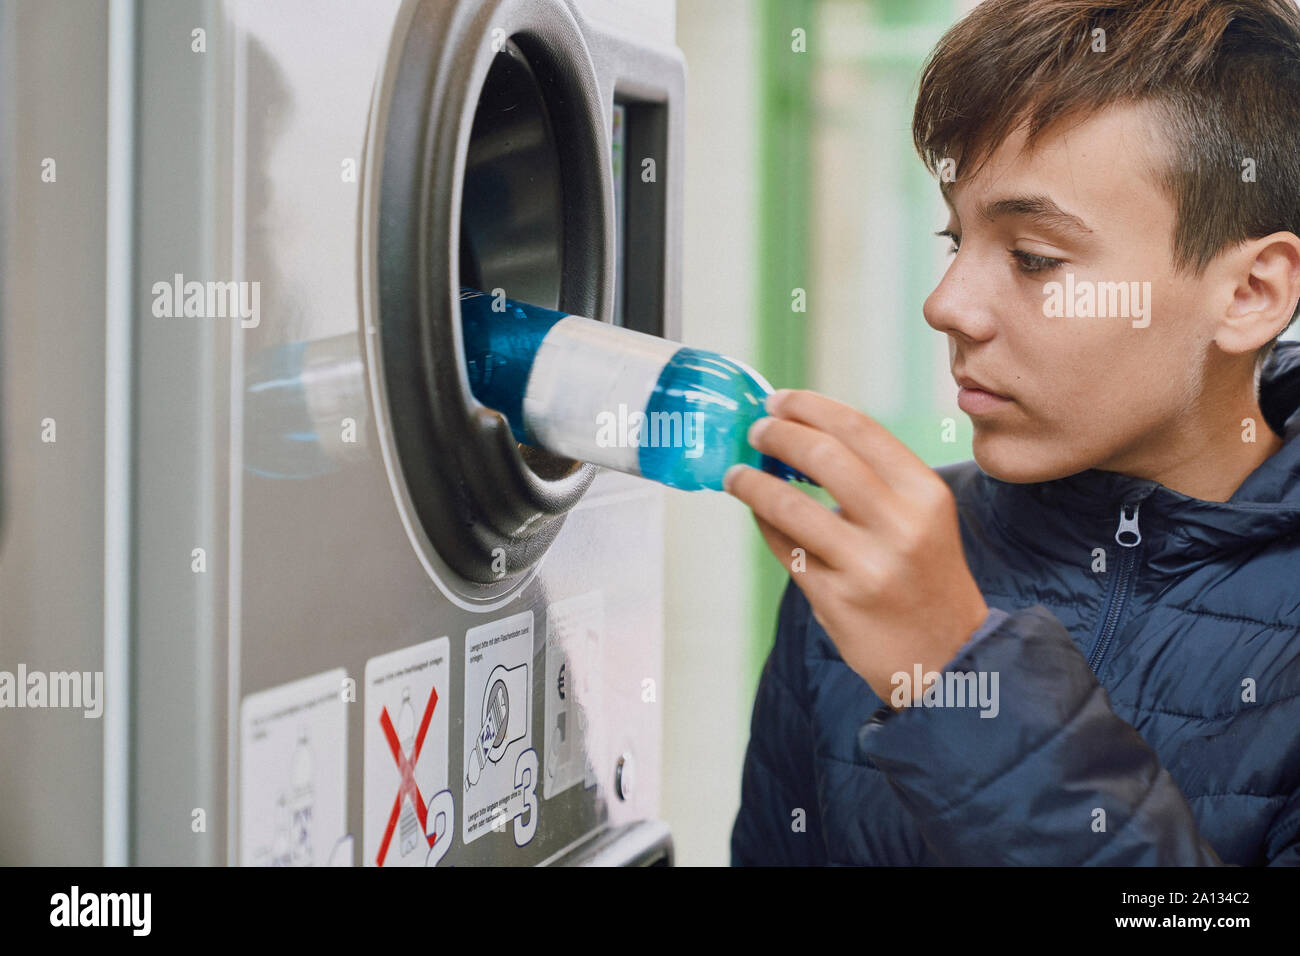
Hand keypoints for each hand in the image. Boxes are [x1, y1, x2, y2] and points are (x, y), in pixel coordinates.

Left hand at [724, 389, 988, 708]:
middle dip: (778, 435)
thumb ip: (876, 479)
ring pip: (790, 505)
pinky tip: (759, 514)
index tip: (778, 400)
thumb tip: (803, 434)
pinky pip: (785, 549)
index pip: (859, 428)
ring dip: (753, 483)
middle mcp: (900, 525)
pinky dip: (765, 524)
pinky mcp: (837, 600)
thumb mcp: (922, 518)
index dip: (809, 407)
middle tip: (755, 430)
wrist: (948, 657)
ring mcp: (867, 565)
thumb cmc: (927, 578)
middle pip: (823, 456)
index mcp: (925, 493)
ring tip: (737, 474)